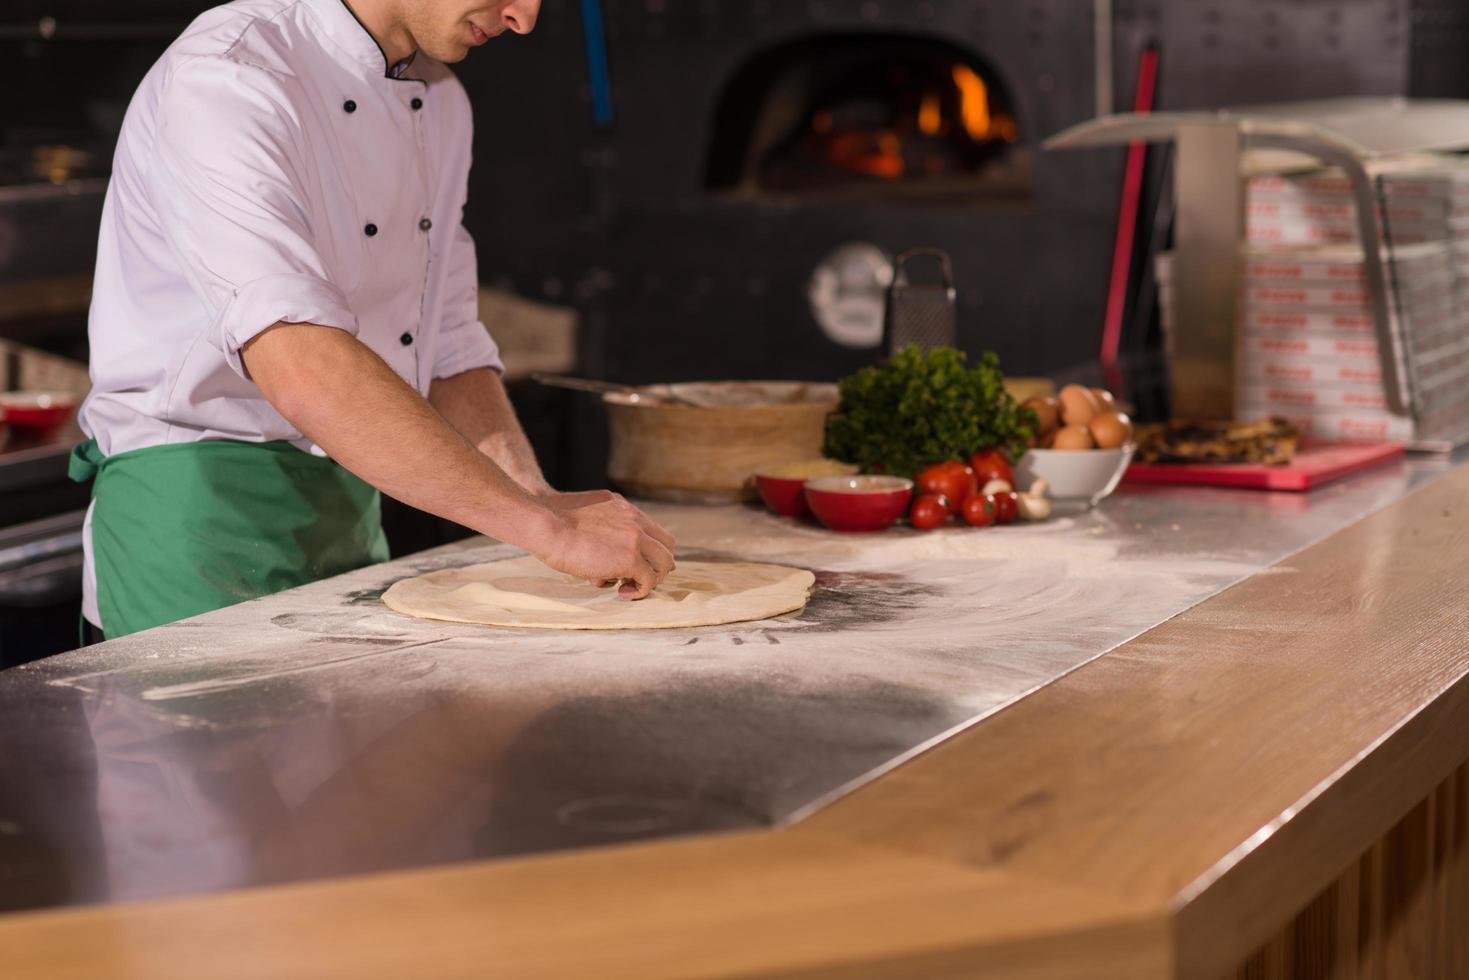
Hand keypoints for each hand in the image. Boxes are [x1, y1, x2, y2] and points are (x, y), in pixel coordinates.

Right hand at [533, 491, 676, 598]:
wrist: (547, 525)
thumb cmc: (554, 523)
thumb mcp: (586, 514)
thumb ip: (601, 528)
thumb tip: (601, 549)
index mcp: (624, 508)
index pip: (654, 530)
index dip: (651, 550)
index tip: (639, 564)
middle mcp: (635, 521)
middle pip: (667, 546)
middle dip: (656, 566)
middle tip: (637, 578)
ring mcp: (635, 539)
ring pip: (664, 563)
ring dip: (650, 579)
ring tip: (628, 587)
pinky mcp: (630, 559)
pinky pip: (649, 580)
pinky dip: (640, 590)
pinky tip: (621, 593)